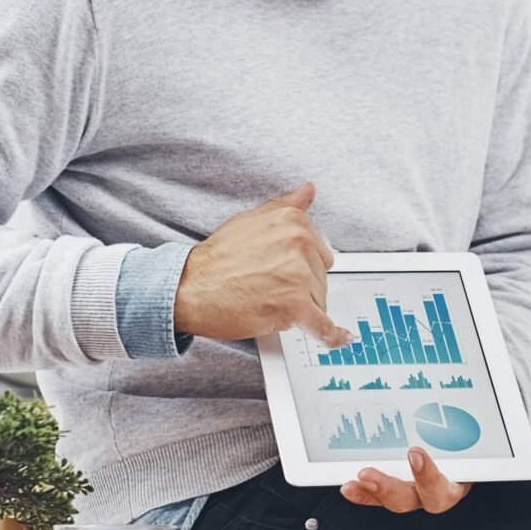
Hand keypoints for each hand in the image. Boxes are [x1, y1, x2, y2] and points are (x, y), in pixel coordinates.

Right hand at [172, 184, 350, 345]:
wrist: (190, 288)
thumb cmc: (216, 259)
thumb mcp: (251, 219)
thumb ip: (285, 206)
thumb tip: (308, 191)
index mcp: (292, 222)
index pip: (319, 251)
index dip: (303, 267)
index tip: (286, 273)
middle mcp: (299, 244)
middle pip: (320, 277)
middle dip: (302, 288)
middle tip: (269, 288)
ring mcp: (298, 275)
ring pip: (319, 300)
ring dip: (300, 308)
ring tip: (268, 301)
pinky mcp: (294, 305)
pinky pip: (322, 324)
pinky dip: (331, 335)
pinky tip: (340, 338)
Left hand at [342, 444, 530, 513]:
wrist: (471, 430)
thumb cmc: (487, 441)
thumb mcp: (506, 445)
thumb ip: (526, 458)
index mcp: (456, 484)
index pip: (443, 491)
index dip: (428, 477)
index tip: (415, 452)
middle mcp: (428, 491)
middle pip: (407, 500)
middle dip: (388, 487)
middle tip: (368, 471)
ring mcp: (406, 487)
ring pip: (387, 497)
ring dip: (369, 491)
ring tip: (354, 478)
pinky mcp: (388, 479)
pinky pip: (369, 491)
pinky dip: (357, 491)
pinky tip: (343, 483)